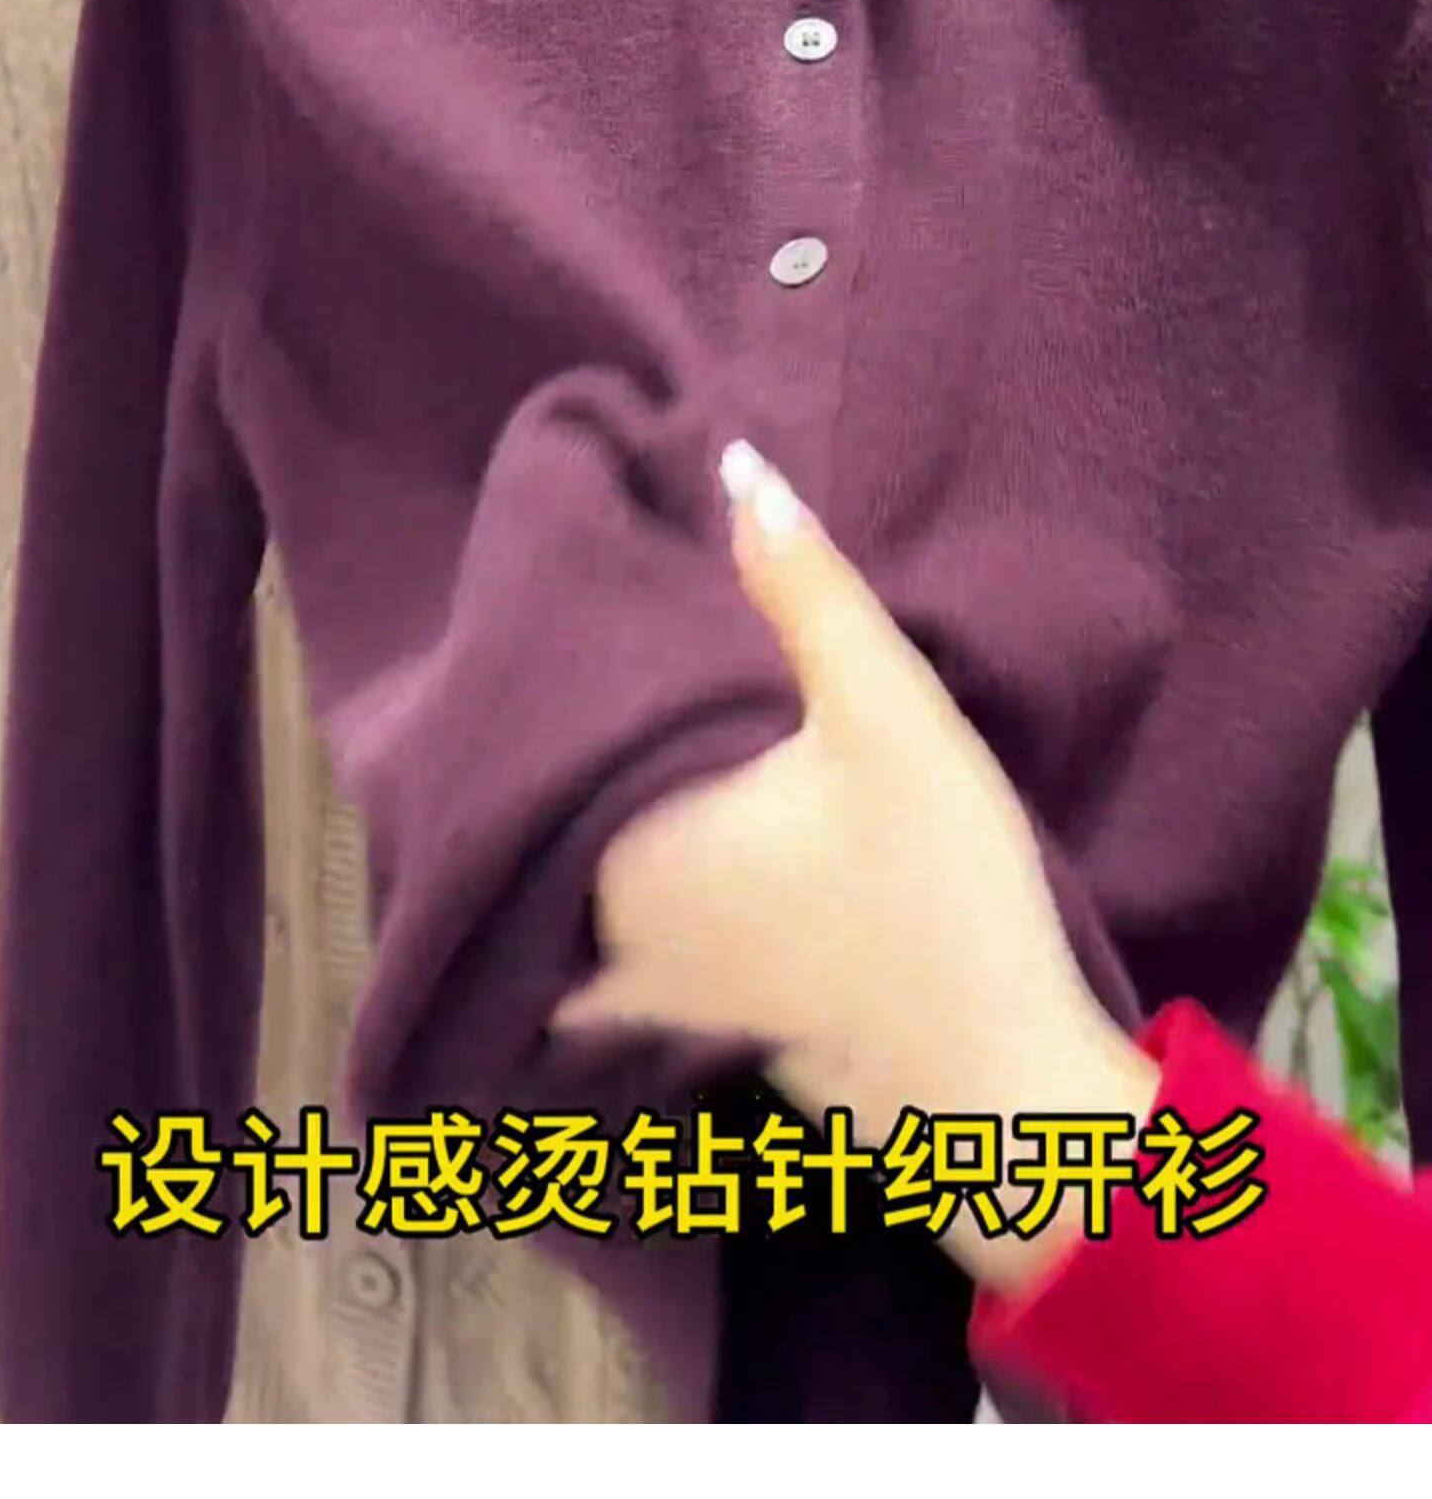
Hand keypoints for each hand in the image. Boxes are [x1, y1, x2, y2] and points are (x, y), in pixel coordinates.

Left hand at [552, 440, 1160, 1291]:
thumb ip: (806, 589)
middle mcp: (601, 919)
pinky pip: (605, 949)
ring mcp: (639, 987)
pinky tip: (650, 852)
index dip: (559, 653)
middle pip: (558, 796)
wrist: (999, 1083)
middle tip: (592, 634)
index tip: (567, 592)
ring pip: (576, 869)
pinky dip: (604, 904)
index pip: (552, 721)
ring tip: (616, 721)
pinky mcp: (685, 1024)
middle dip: (567, 730)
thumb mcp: (887, 713)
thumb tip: (736, 468)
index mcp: (623, 837)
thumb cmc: (938, 891)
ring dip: (584, 811)